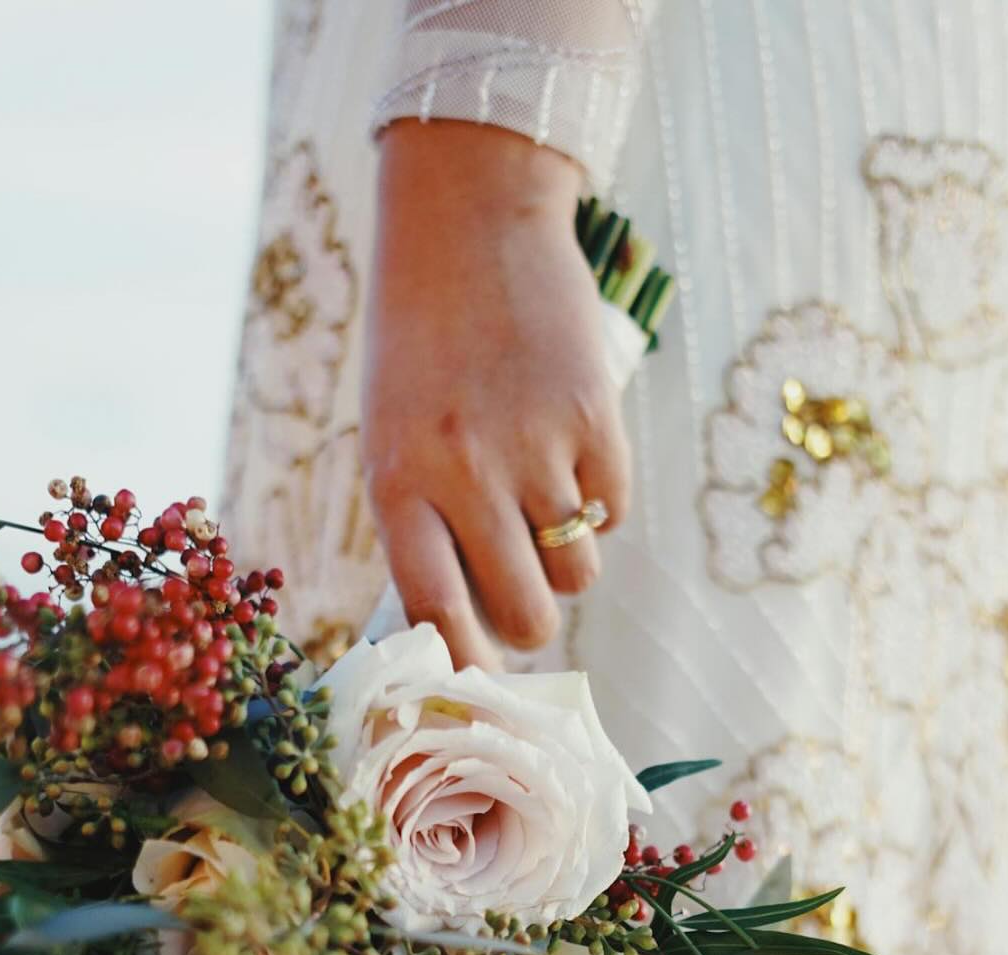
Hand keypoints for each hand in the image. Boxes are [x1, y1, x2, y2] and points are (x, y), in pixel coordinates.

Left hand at [361, 121, 631, 668]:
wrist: (470, 219)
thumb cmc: (420, 348)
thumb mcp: (394, 438)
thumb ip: (425, 529)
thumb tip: (470, 632)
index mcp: (399, 485)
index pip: (438, 615)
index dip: (466, 665)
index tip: (480, 683)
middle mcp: (466, 474)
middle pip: (529, 614)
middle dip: (531, 617)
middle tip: (522, 584)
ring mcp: (536, 446)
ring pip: (579, 573)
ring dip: (567, 556)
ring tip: (540, 497)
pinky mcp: (595, 418)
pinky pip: (613, 513)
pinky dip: (598, 500)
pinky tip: (567, 445)